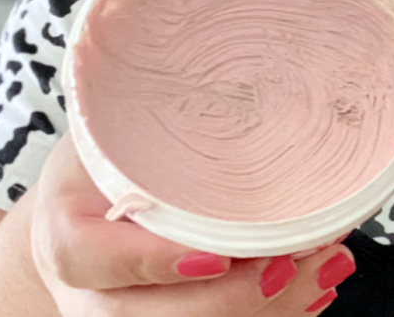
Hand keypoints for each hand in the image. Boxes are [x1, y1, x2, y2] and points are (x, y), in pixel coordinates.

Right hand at [30, 132, 354, 315]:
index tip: (216, 256)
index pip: (91, 258)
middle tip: (291, 262)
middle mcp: (92, 294)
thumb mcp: (117, 130)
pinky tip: (317, 286)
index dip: (154, 261)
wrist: (89, 205)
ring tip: (326, 265)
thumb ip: (154, 128)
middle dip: (232, 299)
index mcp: (66, 234)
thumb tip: (237, 98)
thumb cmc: (111, 157)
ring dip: (270, 309)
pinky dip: (281, 313)